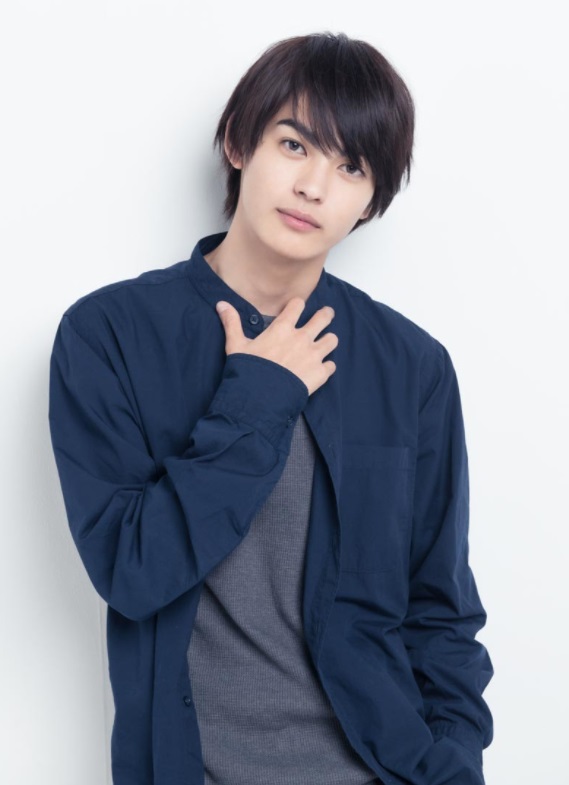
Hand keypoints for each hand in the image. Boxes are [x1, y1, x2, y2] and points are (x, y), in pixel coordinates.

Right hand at [215, 297, 337, 395]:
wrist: (259, 398)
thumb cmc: (248, 371)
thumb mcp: (236, 345)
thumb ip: (232, 323)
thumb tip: (221, 304)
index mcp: (282, 328)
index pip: (298, 304)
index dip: (298, 305)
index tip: (297, 308)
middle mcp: (302, 338)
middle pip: (324, 317)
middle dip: (326, 315)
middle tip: (326, 316)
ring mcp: (313, 356)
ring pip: (332, 340)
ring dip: (328, 341)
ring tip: (324, 344)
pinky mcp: (320, 374)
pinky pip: (331, 365)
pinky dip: (326, 367)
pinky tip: (320, 370)